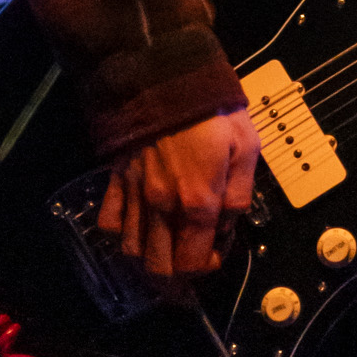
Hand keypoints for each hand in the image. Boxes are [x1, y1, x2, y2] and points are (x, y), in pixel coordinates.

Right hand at [97, 113, 260, 279]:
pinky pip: (109, 222)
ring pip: (131, 252)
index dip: (207, 267)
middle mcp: (162, 206)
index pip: (194, 262)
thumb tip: (228, 226)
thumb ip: (241, 194)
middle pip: (159, 269)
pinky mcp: (117, 180)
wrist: (167, 78)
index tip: (216, 251)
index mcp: (198, 201)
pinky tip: (137, 226)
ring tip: (165, 253)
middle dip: (175, 279)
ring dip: (148, 261)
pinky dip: (121, 233)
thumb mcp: (246, 147)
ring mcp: (135, 195)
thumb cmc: (214, 110)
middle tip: (188, 266)